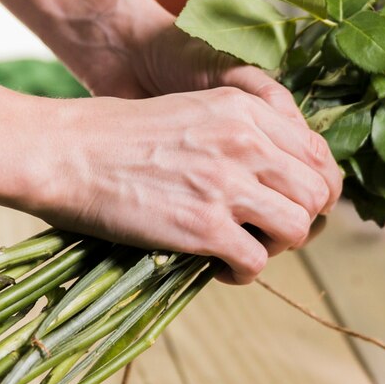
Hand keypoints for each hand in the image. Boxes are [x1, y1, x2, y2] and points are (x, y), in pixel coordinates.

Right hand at [29, 87, 341, 283]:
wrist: (65, 152)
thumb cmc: (121, 136)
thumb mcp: (196, 113)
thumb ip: (244, 135)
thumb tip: (284, 177)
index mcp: (247, 110)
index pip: (319, 156)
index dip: (315, 189)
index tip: (292, 205)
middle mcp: (246, 142)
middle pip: (318, 194)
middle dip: (303, 220)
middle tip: (269, 232)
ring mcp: (226, 184)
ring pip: (299, 229)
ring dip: (277, 247)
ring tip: (245, 248)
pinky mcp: (203, 226)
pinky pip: (257, 263)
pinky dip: (244, 273)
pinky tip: (219, 267)